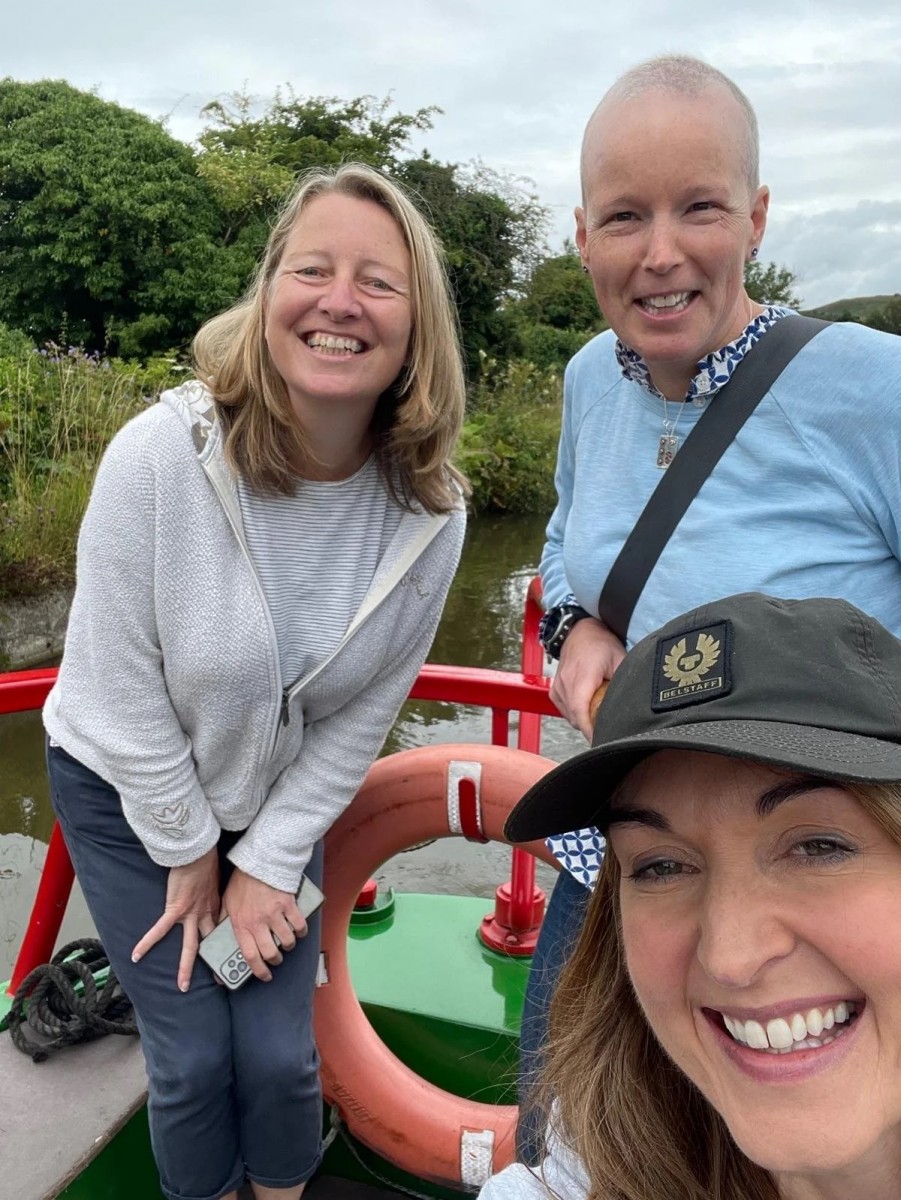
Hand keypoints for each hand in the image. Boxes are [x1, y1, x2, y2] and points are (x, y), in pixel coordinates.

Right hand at [131, 847, 219, 991]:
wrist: (198, 852)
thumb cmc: (205, 863)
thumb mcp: (215, 883)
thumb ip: (212, 897)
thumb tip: (210, 900)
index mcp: (214, 909)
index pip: (219, 933)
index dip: (223, 947)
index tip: (230, 958)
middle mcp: (205, 915)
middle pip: (209, 944)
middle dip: (214, 963)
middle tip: (219, 982)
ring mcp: (190, 914)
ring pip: (189, 946)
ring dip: (186, 967)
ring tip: (182, 986)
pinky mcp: (175, 908)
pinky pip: (160, 929)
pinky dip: (147, 942)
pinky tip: (137, 955)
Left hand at [221, 868, 307, 982]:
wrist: (259, 861)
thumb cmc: (242, 881)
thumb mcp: (227, 902)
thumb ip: (223, 920)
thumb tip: (217, 936)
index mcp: (241, 924)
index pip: (250, 956)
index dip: (258, 971)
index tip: (264, 976)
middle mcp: (258, 923)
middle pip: (270, 953)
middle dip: (275, 960)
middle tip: (276, 959)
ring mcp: (275, 914)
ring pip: (287, 941)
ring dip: (288, 945)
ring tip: (287, 942)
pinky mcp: (288, 905)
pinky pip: (299, 925)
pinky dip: (300, 930)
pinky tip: (298, 930)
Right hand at [550, 618, 625, 739]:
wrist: (580, 631)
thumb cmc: (601, 643)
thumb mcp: (620, 659)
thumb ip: (625, 681)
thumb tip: (634, 702)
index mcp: (583, 675)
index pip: (580, 710)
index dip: (589, 730)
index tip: (600, 741)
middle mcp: (566, 682)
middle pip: (576, 717)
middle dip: (591, 728)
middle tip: (608, 731)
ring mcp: (558, 687)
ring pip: (570, 716)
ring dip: (584, 721)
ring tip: (599, 715)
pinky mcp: (554, 690)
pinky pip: (565, 711)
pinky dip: (576, 714)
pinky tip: (588, 708)